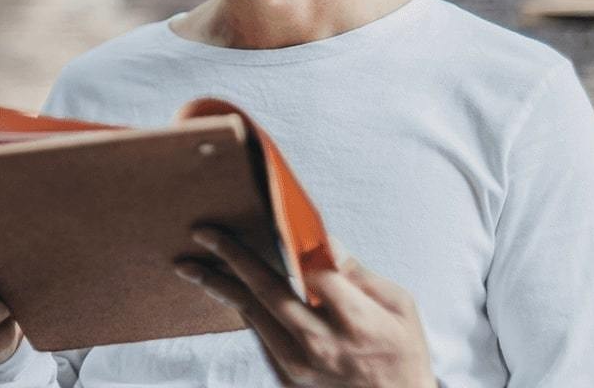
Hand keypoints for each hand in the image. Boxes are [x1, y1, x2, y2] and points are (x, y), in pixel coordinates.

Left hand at [173, 224, 434, 386]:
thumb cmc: (402, 352)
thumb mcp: (400, 306)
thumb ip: (358, 274)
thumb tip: (322, 240)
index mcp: (358, 324)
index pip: (316, 275)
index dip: (296, 247)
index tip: (270, 220)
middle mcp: (323, 347)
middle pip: (269, 293)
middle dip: (233, 260)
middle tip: (204, 234)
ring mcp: (301, 366)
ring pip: (253, 316)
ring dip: (220, 287)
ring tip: (191, 265)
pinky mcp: (288, 378)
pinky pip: (259, 334)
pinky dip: (241, 308)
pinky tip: (222, 288)